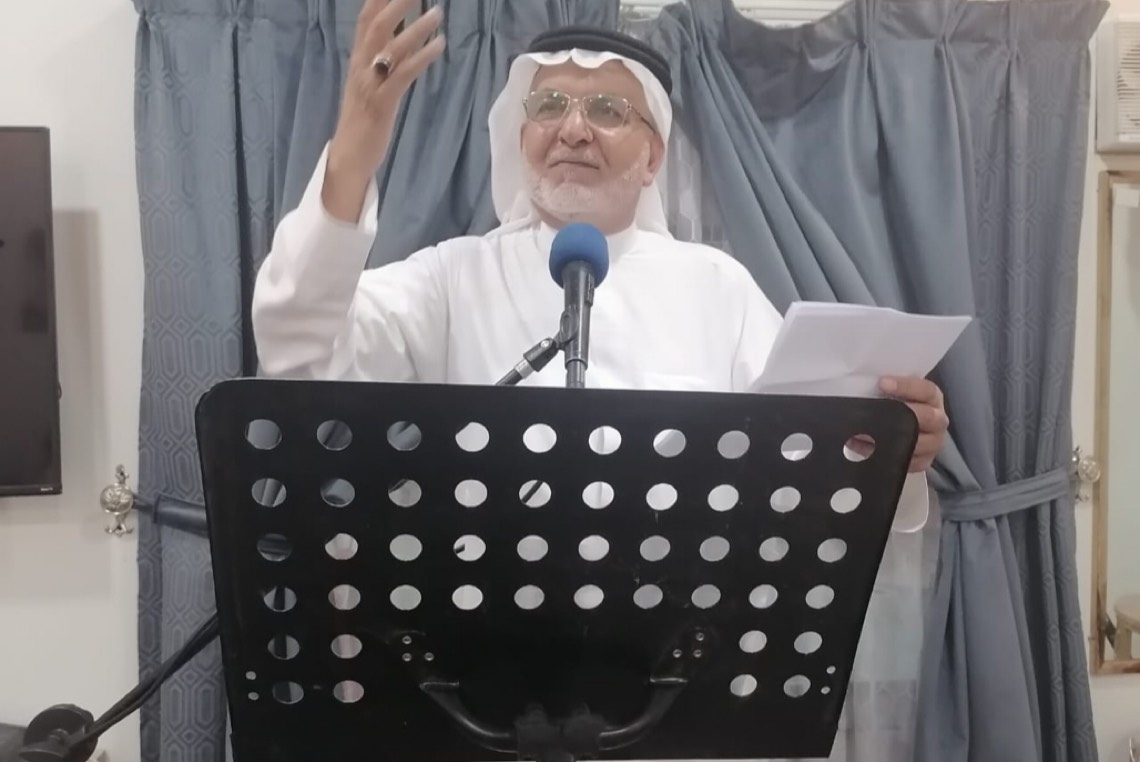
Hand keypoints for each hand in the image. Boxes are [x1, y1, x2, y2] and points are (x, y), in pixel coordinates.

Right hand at [323, 0, 445, 220]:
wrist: (349, 158)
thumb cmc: (363, 122)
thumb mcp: (371, 86)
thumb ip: (381, 63)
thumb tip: (400, 42)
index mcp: (357, 62)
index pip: (365, 20)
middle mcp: (360, 68)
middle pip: (376, 26)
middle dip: (396, 3)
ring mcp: (370, 85)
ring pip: (391, 48)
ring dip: (416, 28)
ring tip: (438, 13)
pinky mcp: (381, 103)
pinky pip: (403, 74)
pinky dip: (422, 57)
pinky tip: (440, 47)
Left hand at [879, 376, 947, 472]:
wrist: (899, 427)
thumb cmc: (894, 405)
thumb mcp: (894, 392)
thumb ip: (886, 387)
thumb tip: (866, 384)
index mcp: (932, 397)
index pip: (926, 389)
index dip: (906, 386)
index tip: (882, 383)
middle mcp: (937, 419)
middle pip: (929, 417)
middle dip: (905, 414)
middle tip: (881, 412)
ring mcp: (934, 442)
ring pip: (922, 442)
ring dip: (897, 439)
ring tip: (870, 435)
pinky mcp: (925, 461)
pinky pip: (914, 461)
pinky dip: (895, 457)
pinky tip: (876, 452)